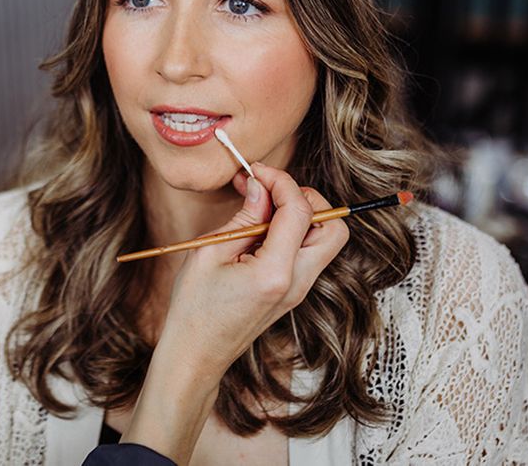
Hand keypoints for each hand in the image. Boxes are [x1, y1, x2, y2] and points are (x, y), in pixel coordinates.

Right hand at [121, 162, 348, 464]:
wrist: (196, 355)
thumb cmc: (194, 308)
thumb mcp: (210, 253)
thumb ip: (244, 217)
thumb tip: (262, 186)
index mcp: (275, 273)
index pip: (300, 211)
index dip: (281, 181)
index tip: (256, 171)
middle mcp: (298, 282)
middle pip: (333, 227)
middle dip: (307, 198)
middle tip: (270, 190)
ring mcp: (300, 290)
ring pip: (326, 239)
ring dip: (303, 214)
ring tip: (263, 206)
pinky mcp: (294, 291)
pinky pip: (309, 251)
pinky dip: (295, 231)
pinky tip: (262, 226)